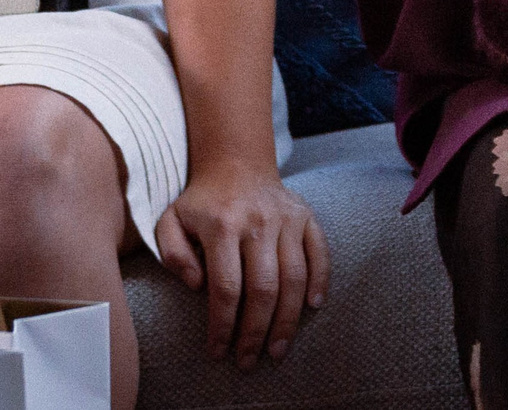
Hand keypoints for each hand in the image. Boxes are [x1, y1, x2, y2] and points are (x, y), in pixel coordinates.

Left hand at [154, 157, 331, 370]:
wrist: (237, 163)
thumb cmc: (200, 202)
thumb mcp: (169, 223)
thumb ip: (173, 255)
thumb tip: (196, 285)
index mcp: (223, 227)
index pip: (225, 288)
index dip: (222, 326)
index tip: (217, 352)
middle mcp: (259, 223)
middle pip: (263, 288)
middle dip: (256, 331)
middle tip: (250, 360)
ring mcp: (288, 219)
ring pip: (294, 277)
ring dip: (288, 318)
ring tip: (279, 348)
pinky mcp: (307, 217)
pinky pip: (320, 253)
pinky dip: (320, 281)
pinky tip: (312, 307)